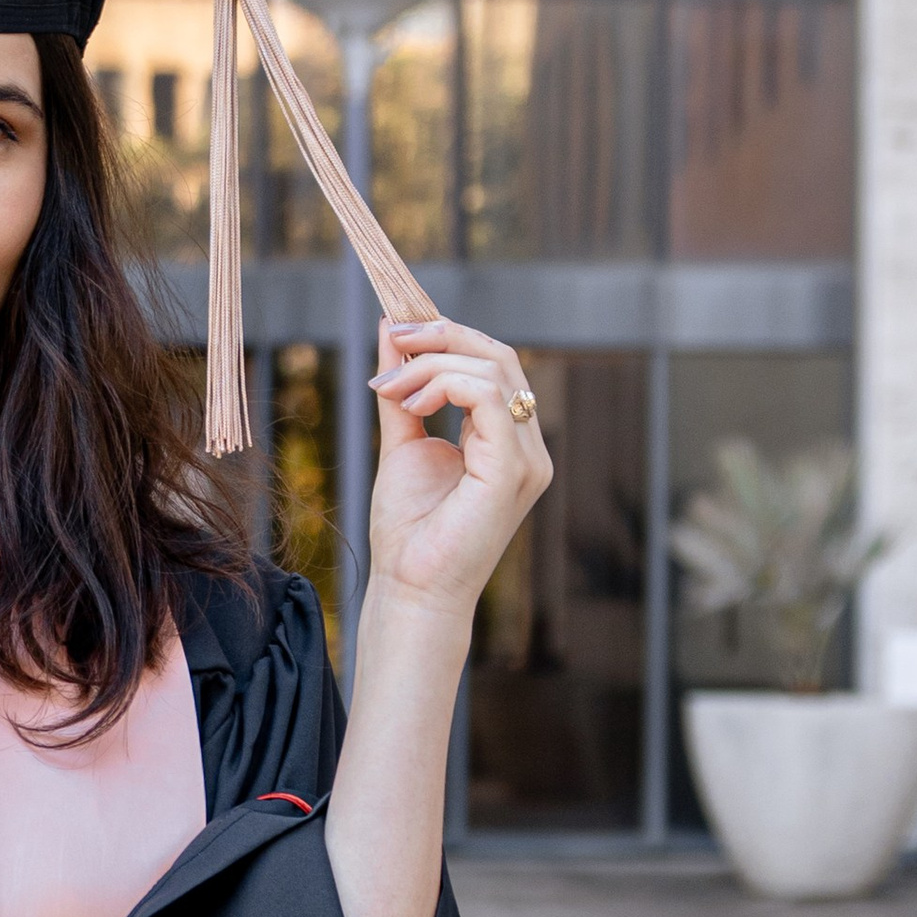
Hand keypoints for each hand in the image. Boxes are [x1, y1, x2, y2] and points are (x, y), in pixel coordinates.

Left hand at [364, 319, 550, 623]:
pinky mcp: (514, 469)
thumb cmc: (408, 530)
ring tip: (388, 390)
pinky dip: (444, 384)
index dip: (447, 336)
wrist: (410, 588)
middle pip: (499, 356)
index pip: (492, 364)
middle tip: (392, 339)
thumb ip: (403, 388)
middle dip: (441, 336)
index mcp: (508, 441)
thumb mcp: (402, 442)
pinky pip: (489, 397)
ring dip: (430, 365)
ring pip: (492, 370)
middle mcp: (527, 447)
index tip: (395, 332)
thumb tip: (390, 329)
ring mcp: (528, 459)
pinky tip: (409, 404)